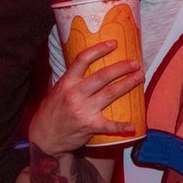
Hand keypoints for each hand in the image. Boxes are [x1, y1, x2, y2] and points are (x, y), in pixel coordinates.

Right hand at [28, 40, 142, 154]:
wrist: (43, 138)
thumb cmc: (51, 112)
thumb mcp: (57, 91)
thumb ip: (71, 79)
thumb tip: (88, 64)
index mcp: (66, 83)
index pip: (83, 60)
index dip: (99, 49)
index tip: (114, 43)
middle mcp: (75, 94)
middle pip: (102, 76)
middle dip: (121, 68)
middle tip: (135, 63)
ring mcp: (82, 110)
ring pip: (110, 93)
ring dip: (127, 84)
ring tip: (139, 77)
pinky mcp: (88, 126)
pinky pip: (108, 125)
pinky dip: (121, 126)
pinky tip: (133, 125)